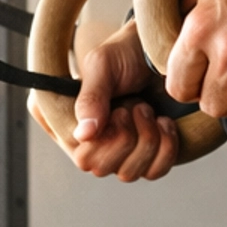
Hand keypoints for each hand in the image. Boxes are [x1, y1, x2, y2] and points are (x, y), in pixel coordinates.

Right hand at [63, 19, 180, 180]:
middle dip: (125, 136)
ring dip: (146, 138)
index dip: (100, 138)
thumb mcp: (103, 65)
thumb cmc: (125, 53)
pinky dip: (165, 148)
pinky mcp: (143, 158)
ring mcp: (114, 154)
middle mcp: (84, 143)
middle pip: (98, 167)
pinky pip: (153, 172)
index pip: (75, 152)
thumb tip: (83, 135)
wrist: (158, 53)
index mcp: (62, 119)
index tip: (117, 111)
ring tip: (147, 109)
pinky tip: (164, 123)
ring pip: (127, 173)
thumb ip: (91, 97)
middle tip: (135, 105)